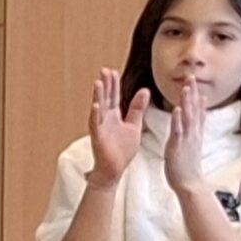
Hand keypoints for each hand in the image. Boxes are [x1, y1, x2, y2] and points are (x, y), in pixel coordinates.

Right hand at [85, 70, 148, 187]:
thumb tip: (144, 91)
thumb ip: (137, 109)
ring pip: (98, 108)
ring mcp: (100, 128)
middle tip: (104, 70)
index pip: (114, 96)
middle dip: (105, 85)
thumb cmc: (122, 150)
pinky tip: (96, 105)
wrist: (115, 170)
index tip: (113, 70)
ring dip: (98, 95)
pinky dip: (95, 115)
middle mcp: (105, 120)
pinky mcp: (98, 138)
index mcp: (114, 116)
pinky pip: (96, 125)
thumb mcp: (134, 125)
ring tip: (98, 82)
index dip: (114, 84)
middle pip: (105, 98)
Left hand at [160, 80, 209, 194]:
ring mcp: (187, 139)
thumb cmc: (187, 166)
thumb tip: (196, 125)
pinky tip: (178, 109)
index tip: (195, 81)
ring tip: (186, 87)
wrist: (189, 184)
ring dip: (188, 101)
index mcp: (194, 133)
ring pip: (188, 117)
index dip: (197, 96)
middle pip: (194, 109)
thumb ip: (195, 132)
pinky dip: (179, 119)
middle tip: (191, 76)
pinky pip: (179, 131)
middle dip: (192, 92)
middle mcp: (193, 133)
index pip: (198, 111)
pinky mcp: (179, 146)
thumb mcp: (192, 145)